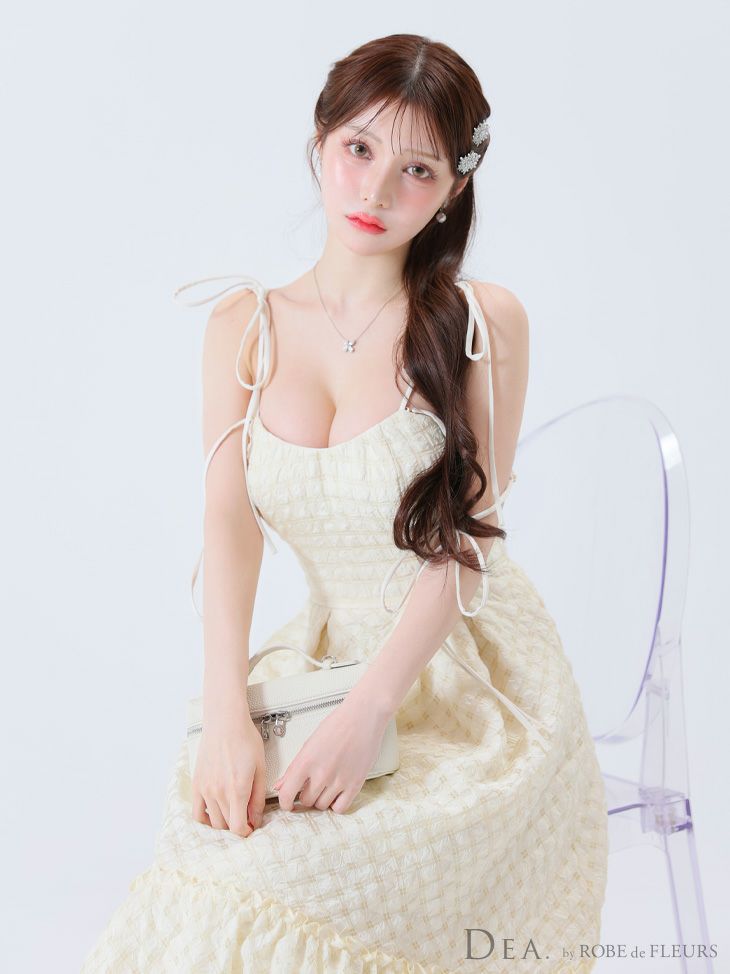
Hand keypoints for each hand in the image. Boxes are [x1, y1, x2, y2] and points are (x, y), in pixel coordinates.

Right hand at [191, 704, 266, 836]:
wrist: (225, 722)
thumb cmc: (245, 740)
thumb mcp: (260, 768)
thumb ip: (258, 797)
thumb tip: (256, 818)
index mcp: (237, 789)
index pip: (238, 826)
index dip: (246, 831)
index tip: (252, 827)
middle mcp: (219, 792)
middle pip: (226, 825)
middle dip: (238, 825)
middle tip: (246, 816)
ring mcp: (205, 789)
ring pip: (213, 821)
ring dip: (224, 822)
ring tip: (233, 811)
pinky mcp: (196, 784)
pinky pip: (197, 812)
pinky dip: (205, 819)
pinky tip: (215, 813)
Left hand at [274, 688, 391, 813]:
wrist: (363, 717)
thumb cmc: (338, 724)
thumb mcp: (310, 743)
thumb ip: (294, 767)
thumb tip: (281, 784)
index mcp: (306, 761)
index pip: (287, 794)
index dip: (285, 802)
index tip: (288, 803)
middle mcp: (321, 773)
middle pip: (306, 801)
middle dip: (306, 795)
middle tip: (311, 786)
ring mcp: (339, 780)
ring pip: (322, 805)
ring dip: (321, 799)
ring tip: (326, 786)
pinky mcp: (355, 784)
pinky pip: (340, 807)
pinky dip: (337, 804)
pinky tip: (337, 793)